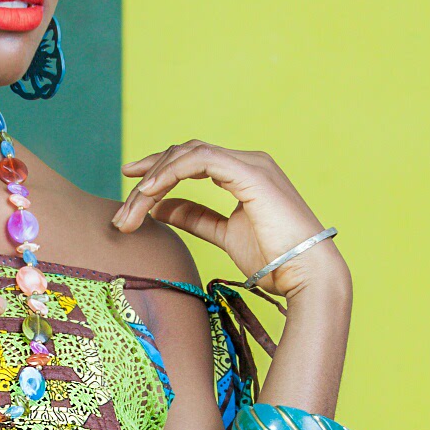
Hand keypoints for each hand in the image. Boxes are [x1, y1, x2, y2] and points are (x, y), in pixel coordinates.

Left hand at [111, 141, 346, 296]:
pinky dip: (171, 174)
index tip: (130, 189)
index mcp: (243, 173)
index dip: (157, 170)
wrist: (306, 274)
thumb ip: (195, 217)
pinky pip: (199, 161)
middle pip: (183, 155)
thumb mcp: (224, 234)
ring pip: (187, 155)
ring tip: (133, 209)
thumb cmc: (274, 259)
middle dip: (148, 179)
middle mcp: (247, 161)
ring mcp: (249, 163)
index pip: (191, 160)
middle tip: (123, 212)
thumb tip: (162, 208)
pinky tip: (151, 194)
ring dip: (154, 181)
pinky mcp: (250, 172)